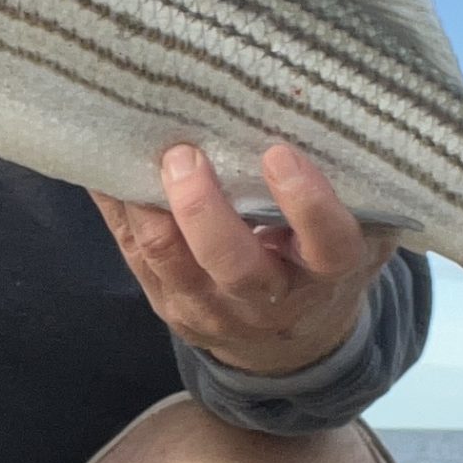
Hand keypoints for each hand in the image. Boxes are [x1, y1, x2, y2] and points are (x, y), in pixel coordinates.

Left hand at [90, 143, 396, 376]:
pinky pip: (133, 253)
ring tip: (140, 153)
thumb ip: (357, 194)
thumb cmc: (322, 264)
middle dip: (203, 210)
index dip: (308, 203)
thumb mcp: (358, 237)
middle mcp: (269, 298)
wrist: (288, 343)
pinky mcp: (167, 301)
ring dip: (149, 208)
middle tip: (185, 155)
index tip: (280, 154)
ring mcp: (211, 306)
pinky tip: (104, 167)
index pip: (327, 243)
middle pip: (234, 264)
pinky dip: (117, 208)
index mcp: (326, 273)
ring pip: (169, 262)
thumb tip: (341, 119)